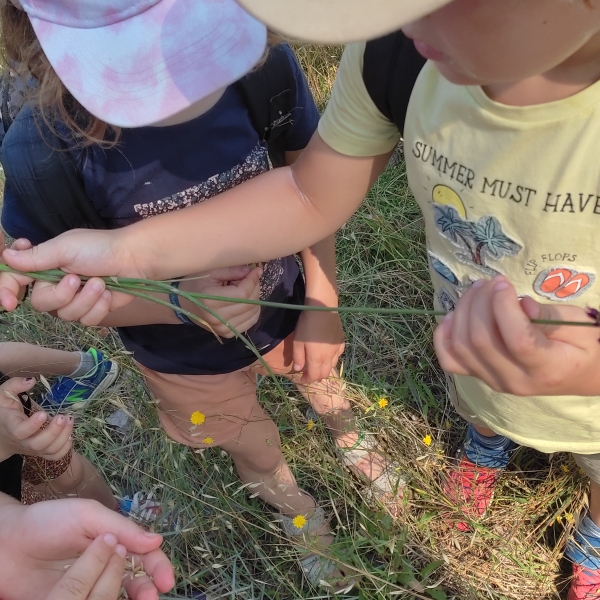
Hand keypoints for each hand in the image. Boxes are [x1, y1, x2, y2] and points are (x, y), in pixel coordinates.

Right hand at [0, 377, 73, 460]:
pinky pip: (54, 456)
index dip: (32, 425)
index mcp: (12, 425)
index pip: (20, 431)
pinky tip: (70, 435)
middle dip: (54, 432)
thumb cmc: (4, 411)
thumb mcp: (3, 395)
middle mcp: (23, 440)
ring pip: (49, 450)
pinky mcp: (41, 451)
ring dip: (63, 437)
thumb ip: (15, 385)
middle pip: (38, 444)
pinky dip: (65, 449)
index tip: (43, 414)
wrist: (1, 435)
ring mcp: (33, 448)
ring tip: (70, 421)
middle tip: (63, 417)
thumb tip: (31, 380)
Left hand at [0, 497, 174, 599]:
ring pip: (118, 595)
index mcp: (114, 541)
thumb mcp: (87, 516)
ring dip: (133, 598)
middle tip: (152, 596)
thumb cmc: (48, 521)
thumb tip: (158, 541)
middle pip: (136, 579)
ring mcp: (88, 586)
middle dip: (149, 587)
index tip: (166, 580)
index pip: (145, 554)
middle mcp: (105, 565)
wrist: (5, 542)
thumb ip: (122, 527)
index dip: (158, 566)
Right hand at [2, 229, 139, 317]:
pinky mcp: (92, 310)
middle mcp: (55, 284)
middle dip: (61, 294)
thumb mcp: (66, 247)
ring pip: (65, 314)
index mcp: (44, 265)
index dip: (7, 290)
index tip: (10, 302)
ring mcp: (74, 299)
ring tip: (100, 283)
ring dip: (85, 299)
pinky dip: (98, 308)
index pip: (15, 279)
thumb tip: (6, 257)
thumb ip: (37, 256)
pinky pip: (86, 320)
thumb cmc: (101, 247)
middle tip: (77, 279)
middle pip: (41, 303)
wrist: (135, 259)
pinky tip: (108, 294)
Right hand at [180, 265, 262, 337]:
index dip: (252, 280)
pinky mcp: (228, 334)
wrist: (184, 304)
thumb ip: (231, 270)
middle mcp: (218, 318)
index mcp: (211, 302)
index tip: (256, 270)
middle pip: (250, 303)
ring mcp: (223, 329)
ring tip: (246, 288)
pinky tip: (247, 301)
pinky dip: (253, 309)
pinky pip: (251, 321)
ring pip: (253, 312)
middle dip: (255, 287)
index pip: (242, 293)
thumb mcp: (211, 272)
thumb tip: (252, 271)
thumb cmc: (195, 284)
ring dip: (255, 298)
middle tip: (251, 277)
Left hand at [292, 304, 344, 383]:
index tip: (302, 378)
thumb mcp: (298, 341)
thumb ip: (298, 357)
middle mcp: (329, 357)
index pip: (314, 376)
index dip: (307, 380)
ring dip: (324, 368)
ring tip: (317, 364)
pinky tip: (328, 353)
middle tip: (308, 373)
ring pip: (333, 365)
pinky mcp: (341, 341)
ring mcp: (337, 349)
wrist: (323, 308)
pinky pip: (338, 355)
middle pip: (325, 373)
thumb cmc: (307, 324)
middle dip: (316, 376)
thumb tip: (299, 369)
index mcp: (317, 358)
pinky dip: (332, 358)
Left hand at [433, 275, 599, 395]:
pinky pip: (449, 359)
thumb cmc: (583, 344)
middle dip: (480, 302)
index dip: (503, 307)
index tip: (505, 283)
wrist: (580, 374)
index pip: (516, 341)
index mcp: (547, 368)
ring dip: (462, 311)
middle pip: (480, 341)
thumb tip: (520, 305)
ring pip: (461, 347)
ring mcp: (493, 381)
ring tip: (478, 290)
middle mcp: (515, 380)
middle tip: (492, 281)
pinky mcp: (479, 376)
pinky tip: (454, 315)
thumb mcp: (579, 325)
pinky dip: (443, 335)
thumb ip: (549, 316)